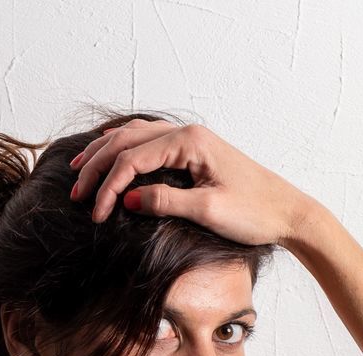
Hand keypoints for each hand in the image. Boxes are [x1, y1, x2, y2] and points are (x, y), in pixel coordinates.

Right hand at [69, 120, 312, 246]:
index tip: (96, 214)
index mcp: (189, 142)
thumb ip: (166, 202)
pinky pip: (149, 142)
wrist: (287, 212)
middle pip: (127, 142)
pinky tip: (110, 154)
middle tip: (75, 193)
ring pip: (135, 137)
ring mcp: (190, 140)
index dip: (109, 186)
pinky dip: (124, 149)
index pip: (133, 158)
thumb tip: (128, 199)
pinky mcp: (193, 152)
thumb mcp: (209, 212)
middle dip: (97, 167)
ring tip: (80, 172)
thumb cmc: (255, 213)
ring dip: (105, 154)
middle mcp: (187, 134)